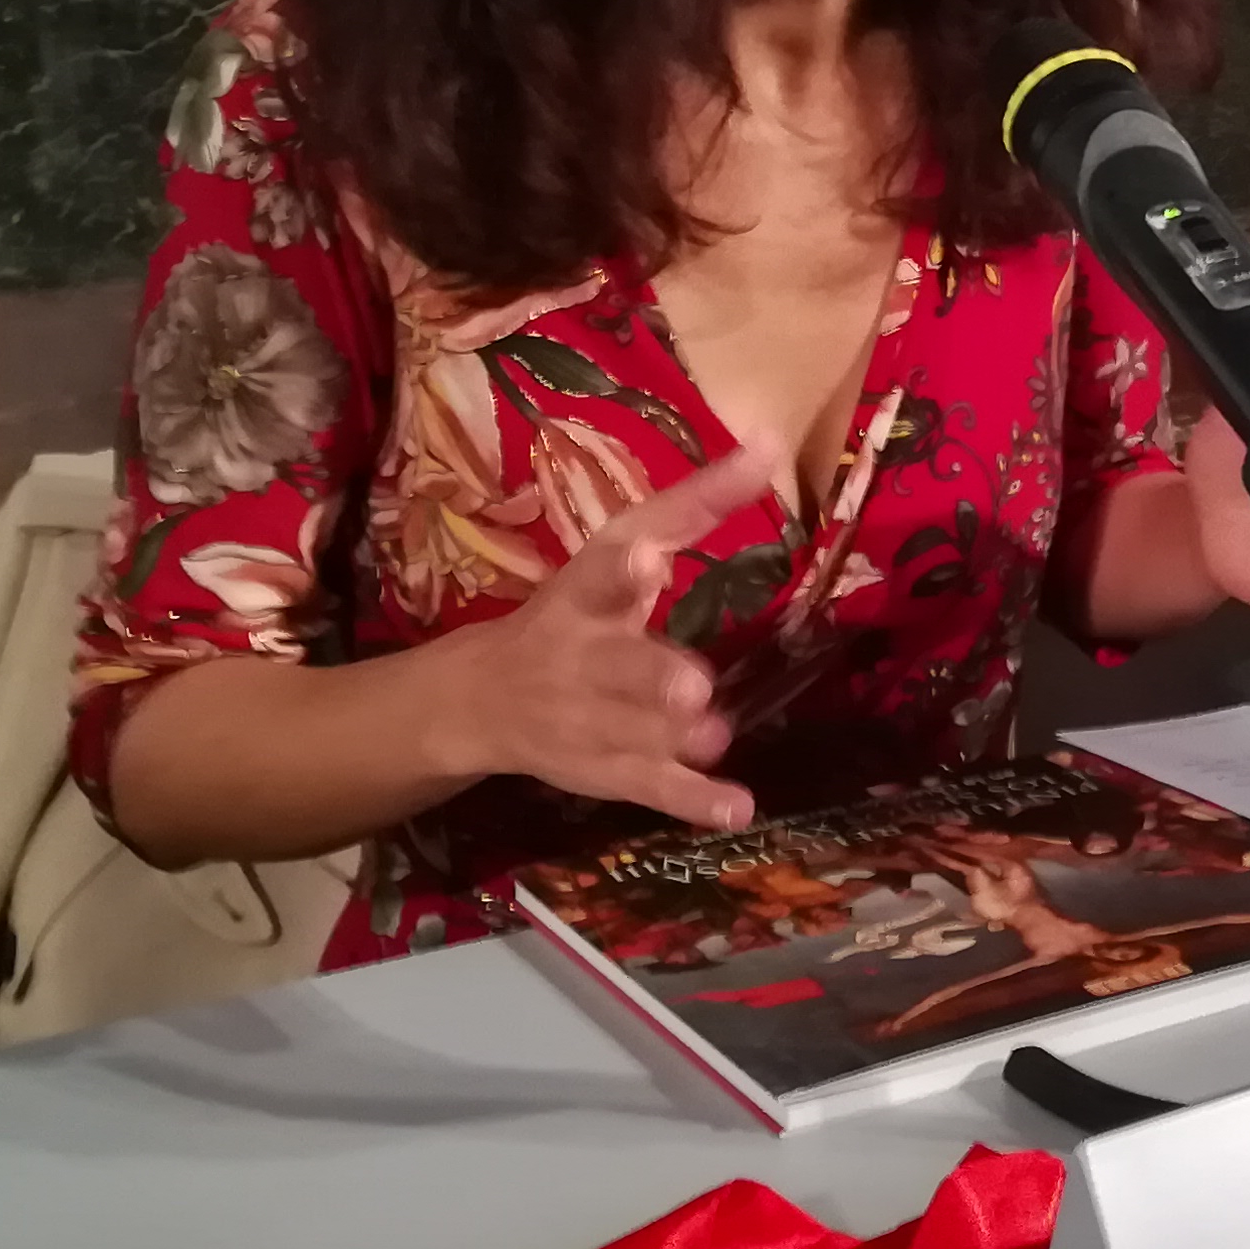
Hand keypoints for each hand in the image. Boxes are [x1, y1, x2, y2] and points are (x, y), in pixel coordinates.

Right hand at [419, 443, 776, 828]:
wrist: (480, 700)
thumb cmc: (574, 612)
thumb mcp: (619, 550)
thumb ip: (695, 505)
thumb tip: (769, 441)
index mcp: (583, 595)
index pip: (603, 572)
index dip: (626, 567)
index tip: (652, 556)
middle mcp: (581, 659)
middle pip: (614, 668)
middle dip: (649, 676)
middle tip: (691, 683)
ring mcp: (589, 721)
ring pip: (634, 733)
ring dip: (675, 737)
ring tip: (714, 733)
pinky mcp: (606, 770)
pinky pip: (650, 789)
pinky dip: (692, 801)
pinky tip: (736, 807)